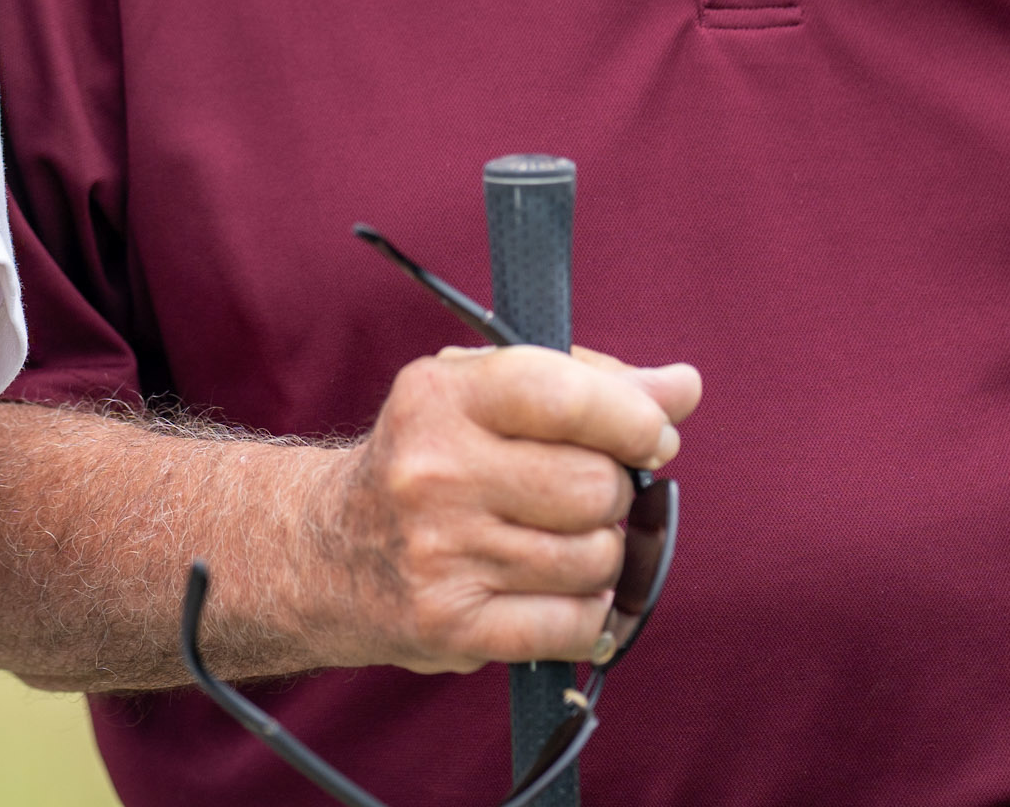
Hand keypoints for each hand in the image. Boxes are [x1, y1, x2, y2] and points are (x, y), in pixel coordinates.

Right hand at [322, 344, 699, 673]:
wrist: (325, 552)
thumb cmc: (431, 459)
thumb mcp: (482, 394)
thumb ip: (588, 383)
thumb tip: (683, 387)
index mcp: (439, 395)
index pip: (564, 397)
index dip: (634, 418)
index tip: (652, 436)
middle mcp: (433, 472)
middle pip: (596, 487)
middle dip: (612, 492)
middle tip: (580, 494)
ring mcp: (440, 554)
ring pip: (595, 558)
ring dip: (598, 555)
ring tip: (556, 542)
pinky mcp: (451, 626)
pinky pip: (574, 624)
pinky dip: (584, 613)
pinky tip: (552, 591)